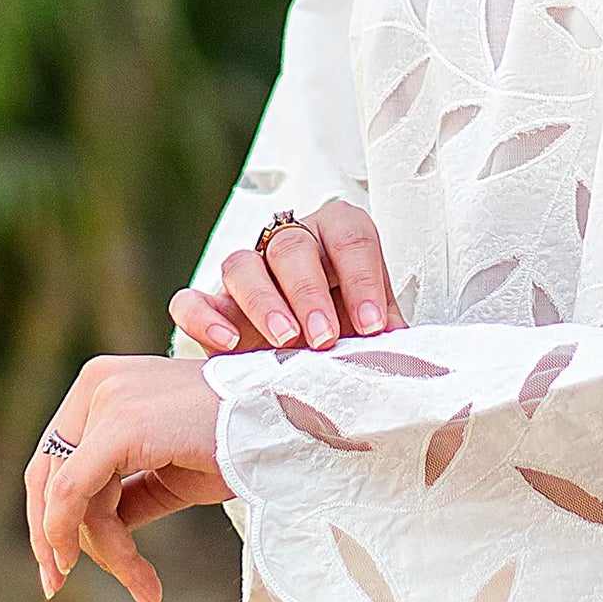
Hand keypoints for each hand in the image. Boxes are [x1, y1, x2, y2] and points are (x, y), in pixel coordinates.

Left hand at [26, 354, 229, 601]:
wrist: (293, 424)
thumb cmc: (242, 445)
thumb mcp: (168, 474)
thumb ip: (122, 494)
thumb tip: (80, 537)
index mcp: (106, 384)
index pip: (55, 458)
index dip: (49, 517)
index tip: (60, 567)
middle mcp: (98, 382)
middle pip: (46, 476)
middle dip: (54, 538)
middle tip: (57, 587)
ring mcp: (107, 398)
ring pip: (69, 497)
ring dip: (107, 552)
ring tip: (147, 586)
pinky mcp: (121, 424)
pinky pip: (75, 495)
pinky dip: (96, 542)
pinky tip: (134, 576)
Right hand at [169, 199, 404, 357]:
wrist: (303, 364)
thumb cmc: (350, 335)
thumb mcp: (372, 330)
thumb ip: (388, 333)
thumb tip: (411, 352)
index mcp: (336, 237)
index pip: (351, 237)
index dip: (363, 279)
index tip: (373, 328)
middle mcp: (288, 244)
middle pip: (292, 247)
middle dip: (310, 292)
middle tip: (324, 339)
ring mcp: (245, 272)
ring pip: (240, 264)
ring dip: (263, 302)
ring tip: (285, 342)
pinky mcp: (210, 306)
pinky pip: (191, 300)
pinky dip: (203, 317)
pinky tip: (227, 343)